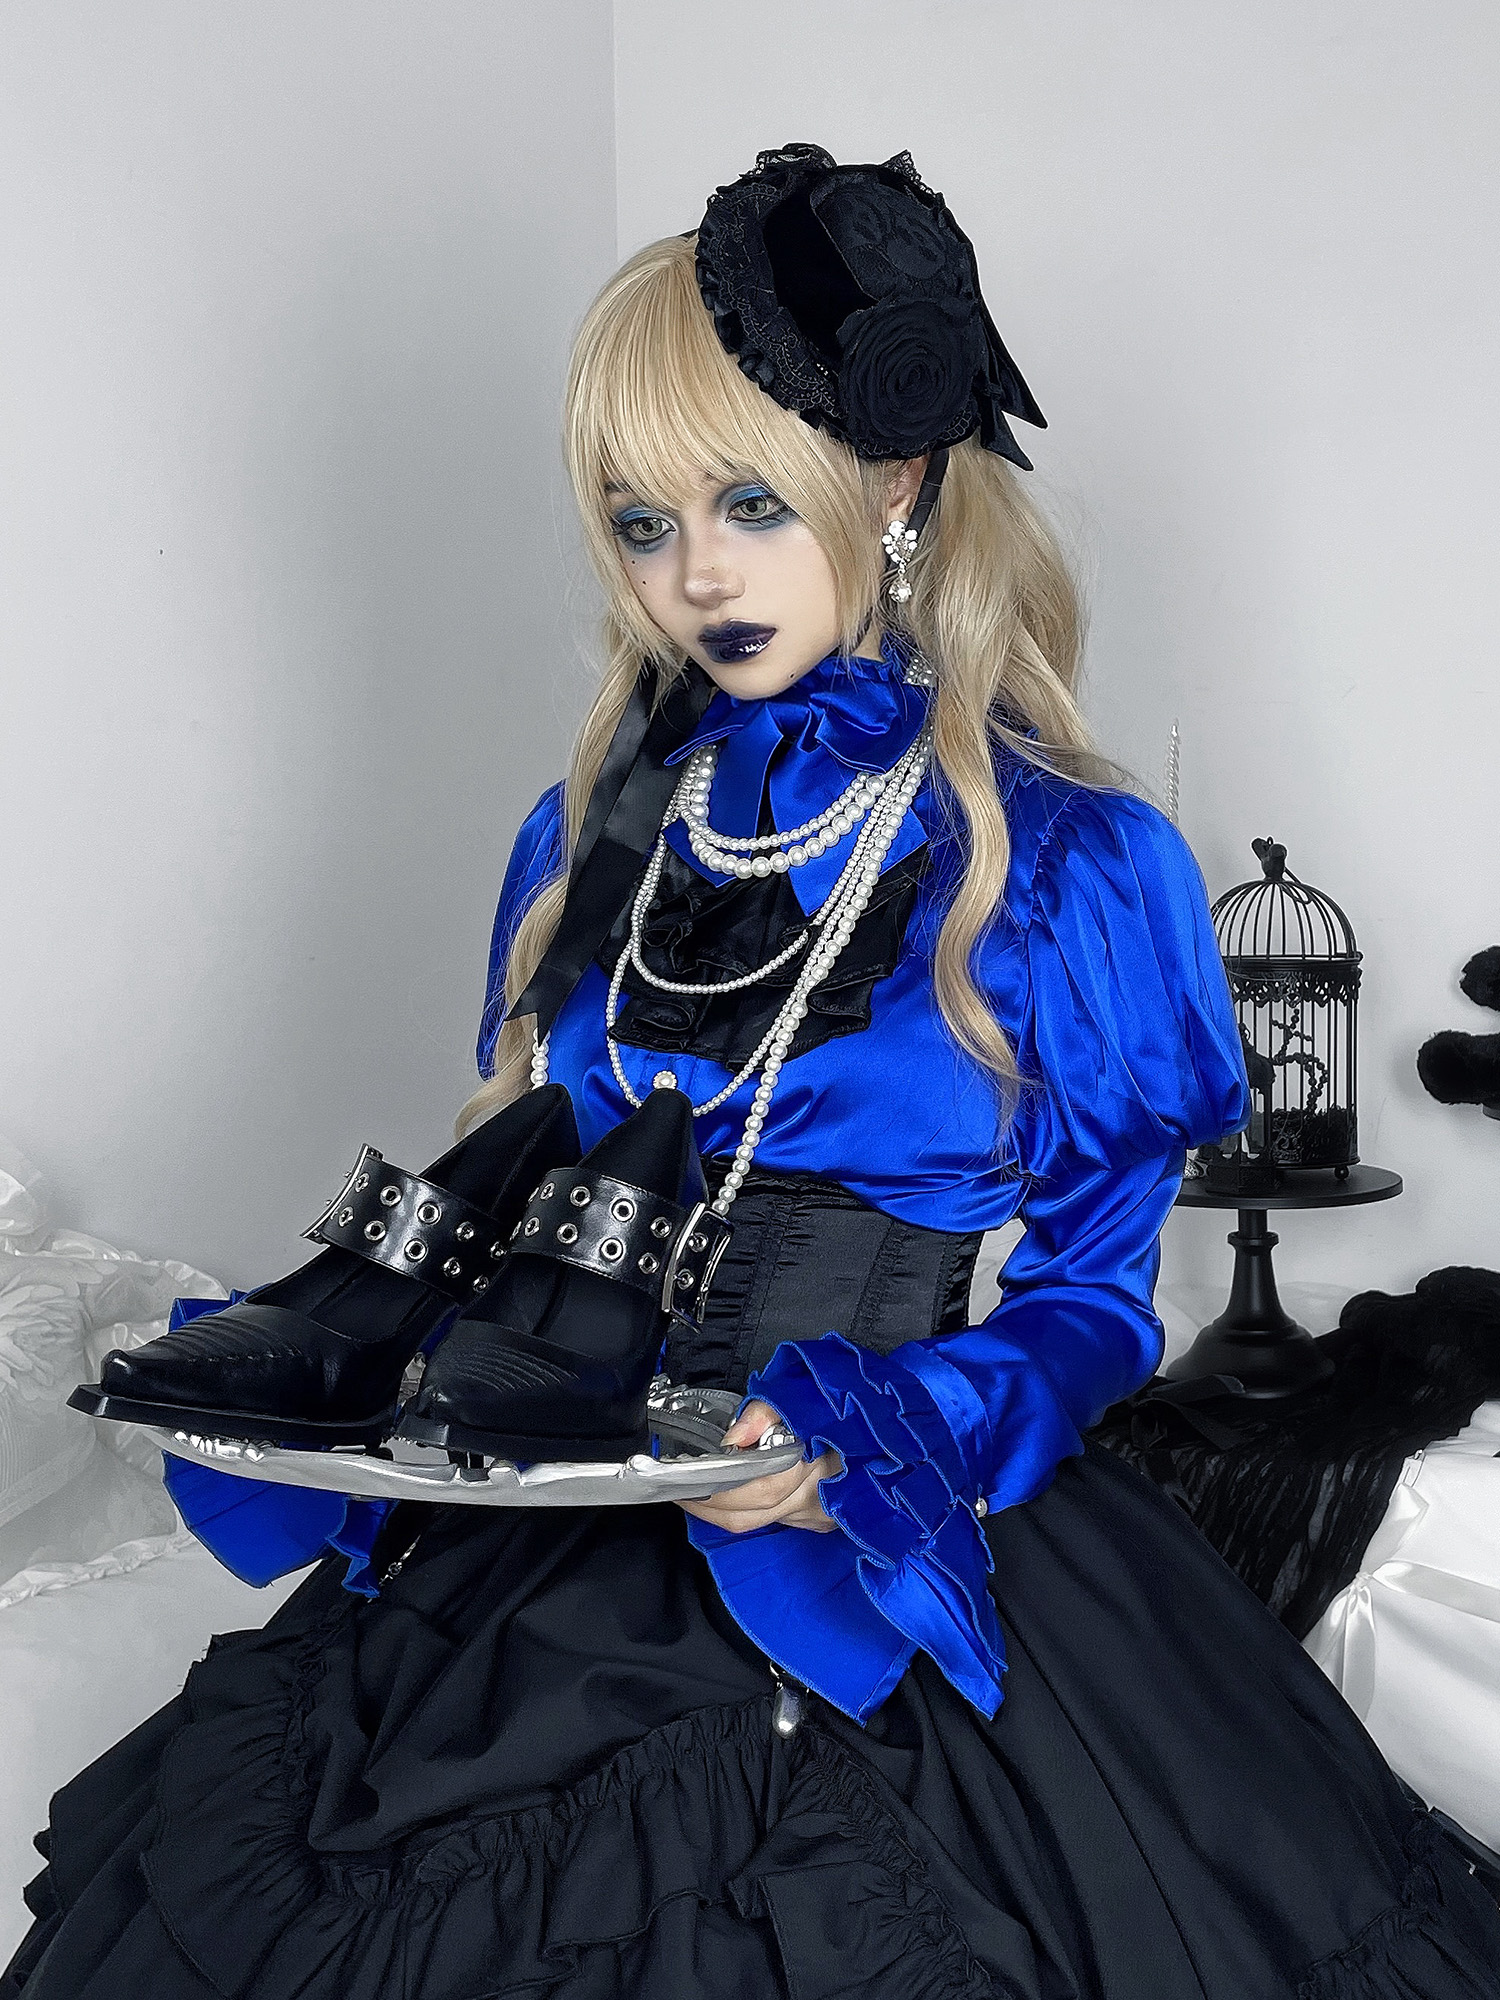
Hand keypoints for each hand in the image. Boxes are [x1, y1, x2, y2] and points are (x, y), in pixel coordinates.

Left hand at [677, 1398, 842, 1534]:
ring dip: (722, 1510)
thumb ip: (763, 1413)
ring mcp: (817, 1515)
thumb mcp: (798, 1395)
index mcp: (812, 1467)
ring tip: (699, 1490)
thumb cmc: (834, 1407)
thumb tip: (733, 1439)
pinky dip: (747, 1511)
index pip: (756, 1490)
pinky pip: (772, 1522)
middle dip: (708, 1505)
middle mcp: (815, 1499)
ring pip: (756, 1524)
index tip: (685, 1482)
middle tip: (681, 1489)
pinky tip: (732, 1496)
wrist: (873, 1425)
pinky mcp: (817, 1521)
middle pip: (748, 1515)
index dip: (715, 1490)